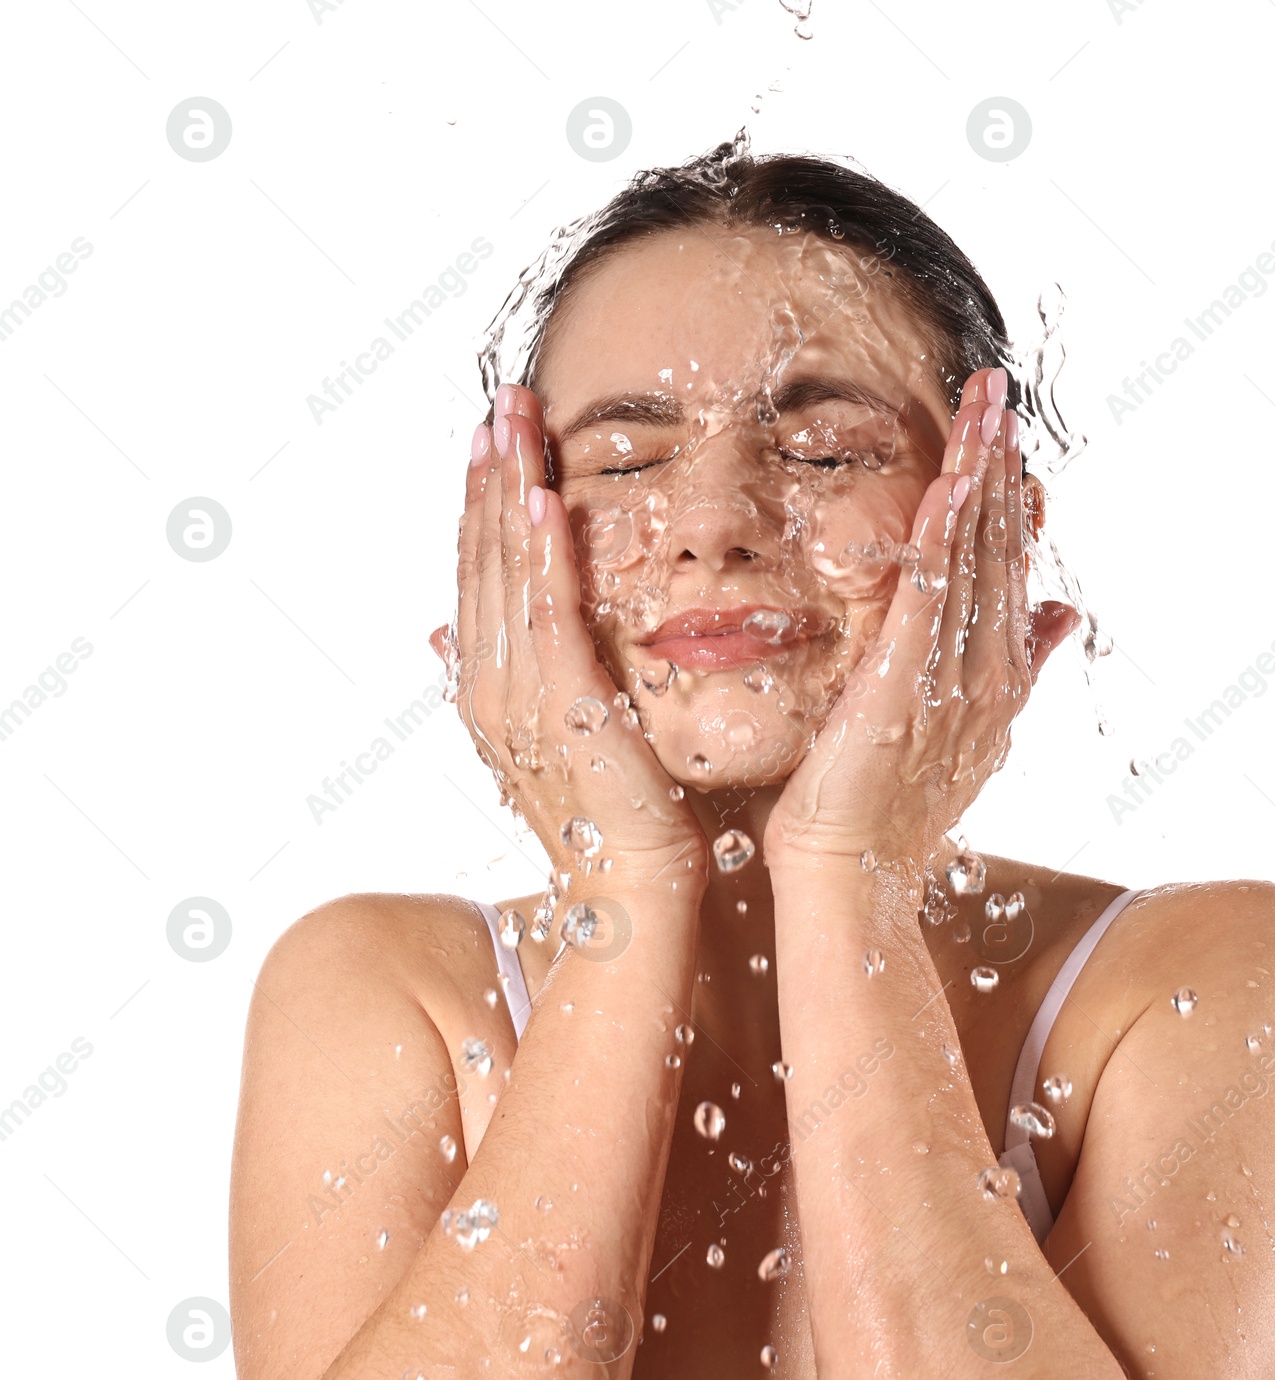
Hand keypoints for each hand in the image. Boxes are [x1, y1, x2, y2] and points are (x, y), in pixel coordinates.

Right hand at [432, 384, 706, 887]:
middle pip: (483, 560)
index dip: (480, 501)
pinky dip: (543, 554)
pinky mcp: (565, 706)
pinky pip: (548, 615)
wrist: (633, 884)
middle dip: (491, 475)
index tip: (492, 433)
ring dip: (509, 491)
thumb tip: (438, 628)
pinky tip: (544, 496)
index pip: (476, 574)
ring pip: (507, 573)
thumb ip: (500, 672)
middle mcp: (487, 686)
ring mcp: (518, 697)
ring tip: (516, 419)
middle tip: (503, 398)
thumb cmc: (608, 813)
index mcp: (484, 687)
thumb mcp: (545, 733)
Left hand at [764, 367, 1078, 870]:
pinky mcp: (904, 687)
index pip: (1009, 569)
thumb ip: (1018, 667)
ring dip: (978, 478)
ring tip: (982, 406)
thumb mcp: (969, 729)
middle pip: (998, 548)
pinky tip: (947, 483)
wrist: (856, 871)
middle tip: (997, 389)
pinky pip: (929, 598)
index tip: (1008, 437)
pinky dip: (942, 538)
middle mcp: (988, 670)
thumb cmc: (894, 808)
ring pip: (972, 559)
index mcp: (999, 676)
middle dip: (999, 464)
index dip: (1010, 498)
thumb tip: (1062, 612)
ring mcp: (952, 677)